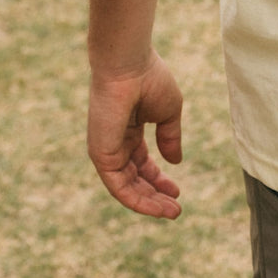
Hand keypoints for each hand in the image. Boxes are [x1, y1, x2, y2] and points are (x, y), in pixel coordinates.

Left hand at [87, 51, 183, 218]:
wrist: (129, 65)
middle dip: (155, 195)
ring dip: (149, 203)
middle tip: (176, 209)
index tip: (177, 191)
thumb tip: (175, 162)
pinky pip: (118, 187)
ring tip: (171, 212)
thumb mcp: (168, 111)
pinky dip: (136, 200)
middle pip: (135, 178)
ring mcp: (106, 151)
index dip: (159, 179)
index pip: (142, 163)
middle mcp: (115, 143)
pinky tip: (156, 206)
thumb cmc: (149, 79)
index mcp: (128, 130)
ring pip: (127, 188)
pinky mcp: (101, 156)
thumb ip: (170, 137)